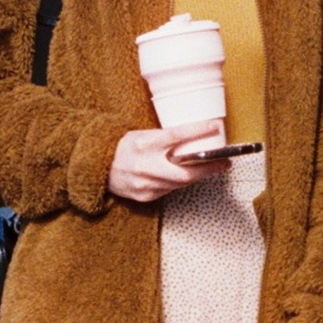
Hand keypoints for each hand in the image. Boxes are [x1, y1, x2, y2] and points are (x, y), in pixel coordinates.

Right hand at [107, 123, 229, 202]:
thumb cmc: (121, 148)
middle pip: (185, 172)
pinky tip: (186, 176)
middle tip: (225, 162)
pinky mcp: (146, 197)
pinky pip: (170, 190)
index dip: (198, 131)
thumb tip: (191, 135)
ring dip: (197, 175)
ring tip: (210, 167)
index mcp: (143, 144)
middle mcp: (145, 166)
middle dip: (209, 168)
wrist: (97, 170)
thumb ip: (162, 137)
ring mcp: (146, 184)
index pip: (175, 136)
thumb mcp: (139, 135)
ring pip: (181, 183)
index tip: (215, 126)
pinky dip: (180, 183)